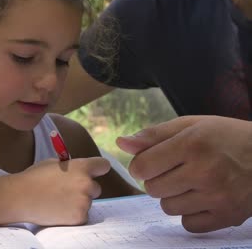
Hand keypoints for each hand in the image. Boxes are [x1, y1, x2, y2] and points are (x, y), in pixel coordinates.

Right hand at [11, 157, 110, 225]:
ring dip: (77, 202)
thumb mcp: (53, 163)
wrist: (20, 197)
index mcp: (81, 167)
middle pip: (96, 187)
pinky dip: (72, 214)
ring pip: (87, 202)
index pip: (103, 166)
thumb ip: (70, 166)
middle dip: (85, 189)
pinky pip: (81, 215)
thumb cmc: (34, 178)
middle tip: (66, 191)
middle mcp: (86, 184)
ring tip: (57, 201)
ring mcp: (83, 202)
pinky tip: (57, 210)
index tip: (94, 172)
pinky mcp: (79, 217)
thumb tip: (78, 170)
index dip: (98, 169)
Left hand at [116, 116, 251, 232]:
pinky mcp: (227, 216)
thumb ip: (154, 135)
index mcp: (193, 144)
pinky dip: (190, 213)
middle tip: (177, 170)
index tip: (151, 161)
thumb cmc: (227, 137)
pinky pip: (188, 224)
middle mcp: (205, 172)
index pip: (141, 166)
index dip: (140, 164)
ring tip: (191, 183)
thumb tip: (121, 143)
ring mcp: (217, 197)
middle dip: (157, 179)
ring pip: (167, 207)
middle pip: (152, 188)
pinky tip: (202, 198)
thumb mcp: (191, 125)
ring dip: (173, 196)